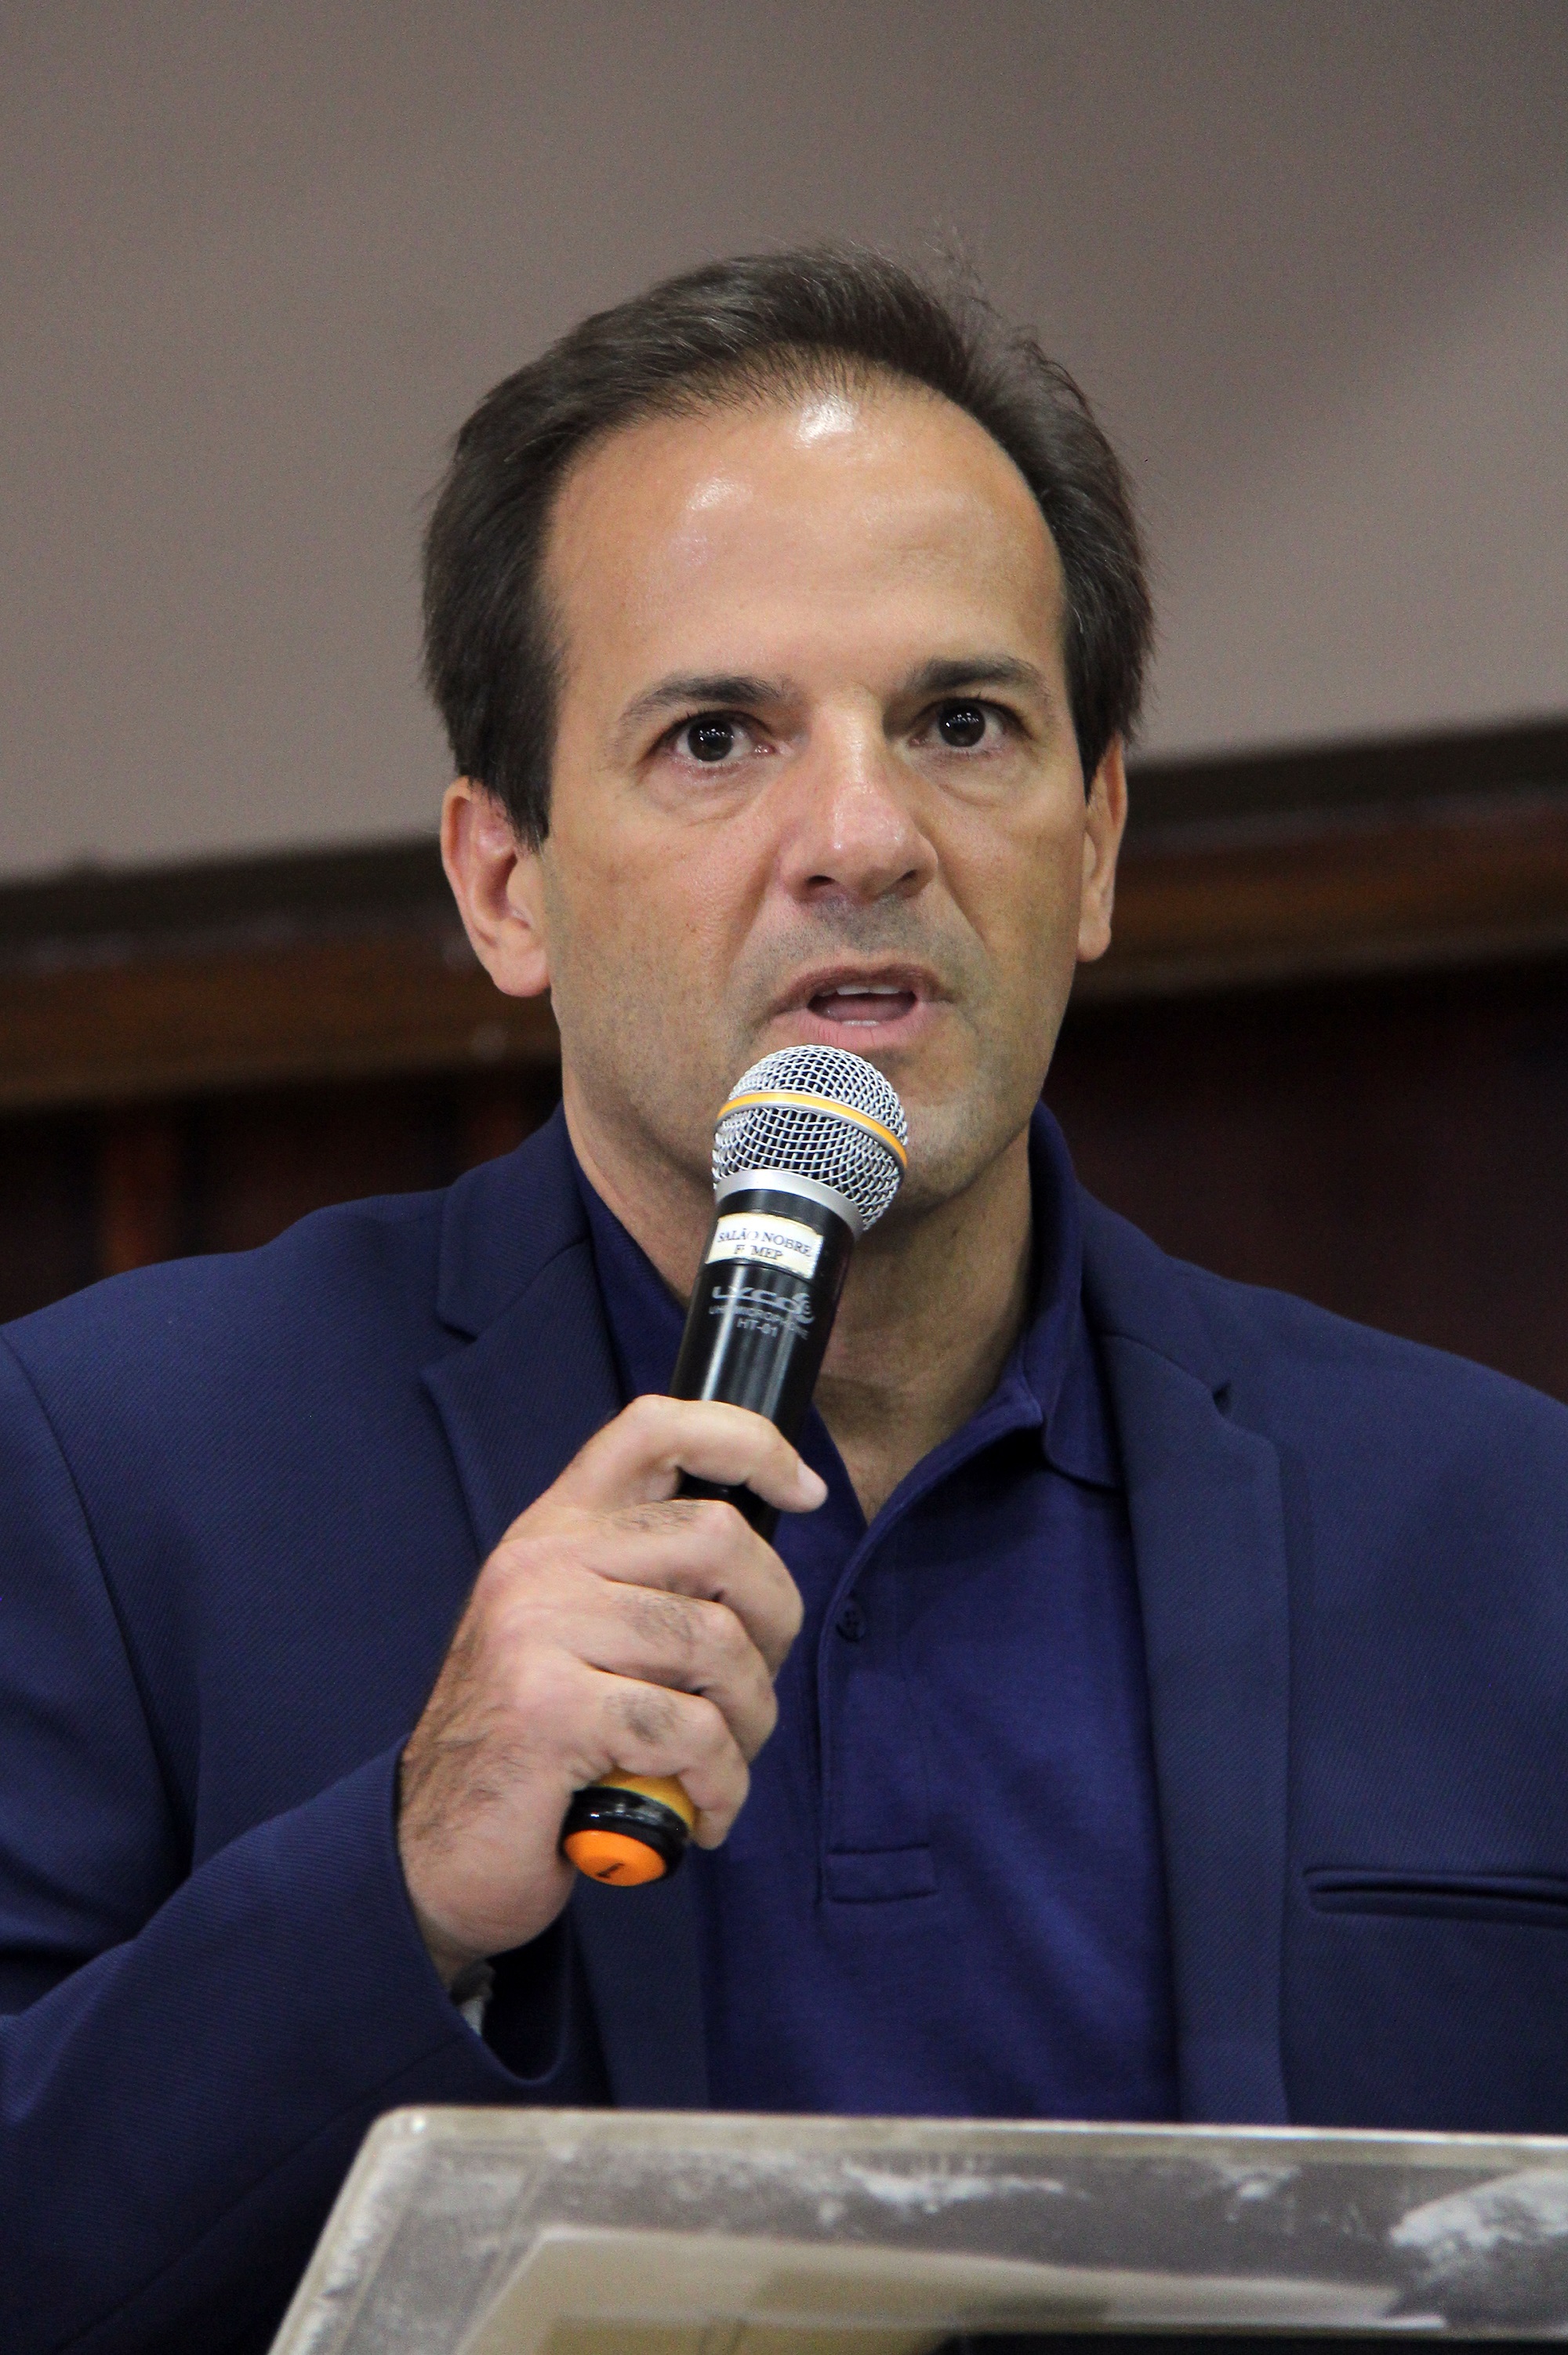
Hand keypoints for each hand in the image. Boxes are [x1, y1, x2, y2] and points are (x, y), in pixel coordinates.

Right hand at [397, 1395, 821, 1983]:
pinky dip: (722, 1784)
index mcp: (554, 1532)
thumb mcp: (577, 1640)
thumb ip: (643, 1587)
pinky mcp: (551, 1709)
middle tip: (750, 1693)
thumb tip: (759, 1572)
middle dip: (773, 1622)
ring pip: (716, 1644)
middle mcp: (541, 1563)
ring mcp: (538, 1630)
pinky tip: (702, 1814)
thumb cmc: (534, 1751)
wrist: (435, 1854)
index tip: (802, 1491)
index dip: (747, 1441)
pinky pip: (692, 1733)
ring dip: (749, 1722)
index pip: (653, 1429)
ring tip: (722, 1766)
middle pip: (718, 1539)